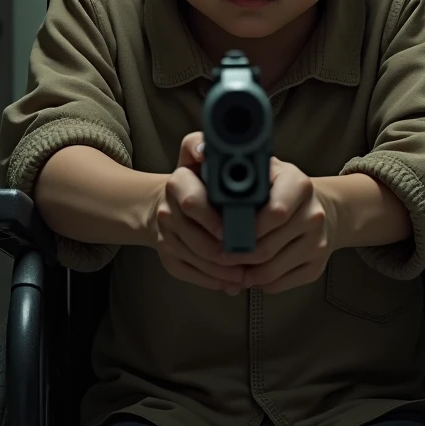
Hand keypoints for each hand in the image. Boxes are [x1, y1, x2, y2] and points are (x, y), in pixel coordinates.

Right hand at [151, 132, 248, 293]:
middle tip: (259, 255)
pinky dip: (216, 280)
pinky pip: (194, 275)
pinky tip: (234, 279)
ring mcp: (166, 237)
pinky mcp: (168, 259)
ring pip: (201, 262)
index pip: (192, 202)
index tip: (245, 227)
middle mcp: (167, 211)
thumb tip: (204, 149)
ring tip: (253, 270)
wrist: (168, 202)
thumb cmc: (198, 177)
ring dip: (229, 270)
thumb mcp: (201, 153)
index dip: (219, 219)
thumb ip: (205, 146)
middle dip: (232, 252)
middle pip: (203, 242)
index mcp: (177, 183)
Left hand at [216, 156, 338, 294]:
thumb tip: (203, 165)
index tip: (221, 232)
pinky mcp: (316, 266)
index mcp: (299, 185)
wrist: (318, 208)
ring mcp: (317, 242)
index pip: (274, 212)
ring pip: (269, 270)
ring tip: (229, 265)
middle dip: (236, 254)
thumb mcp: (262, 171)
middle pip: (266, 248)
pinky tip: (249, 271)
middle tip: (217, 254)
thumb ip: (238, 171)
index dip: (243, 227)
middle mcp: (314, 214)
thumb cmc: (279, 189)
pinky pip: (279, 283)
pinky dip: (258, 282)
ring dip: (244, 273)